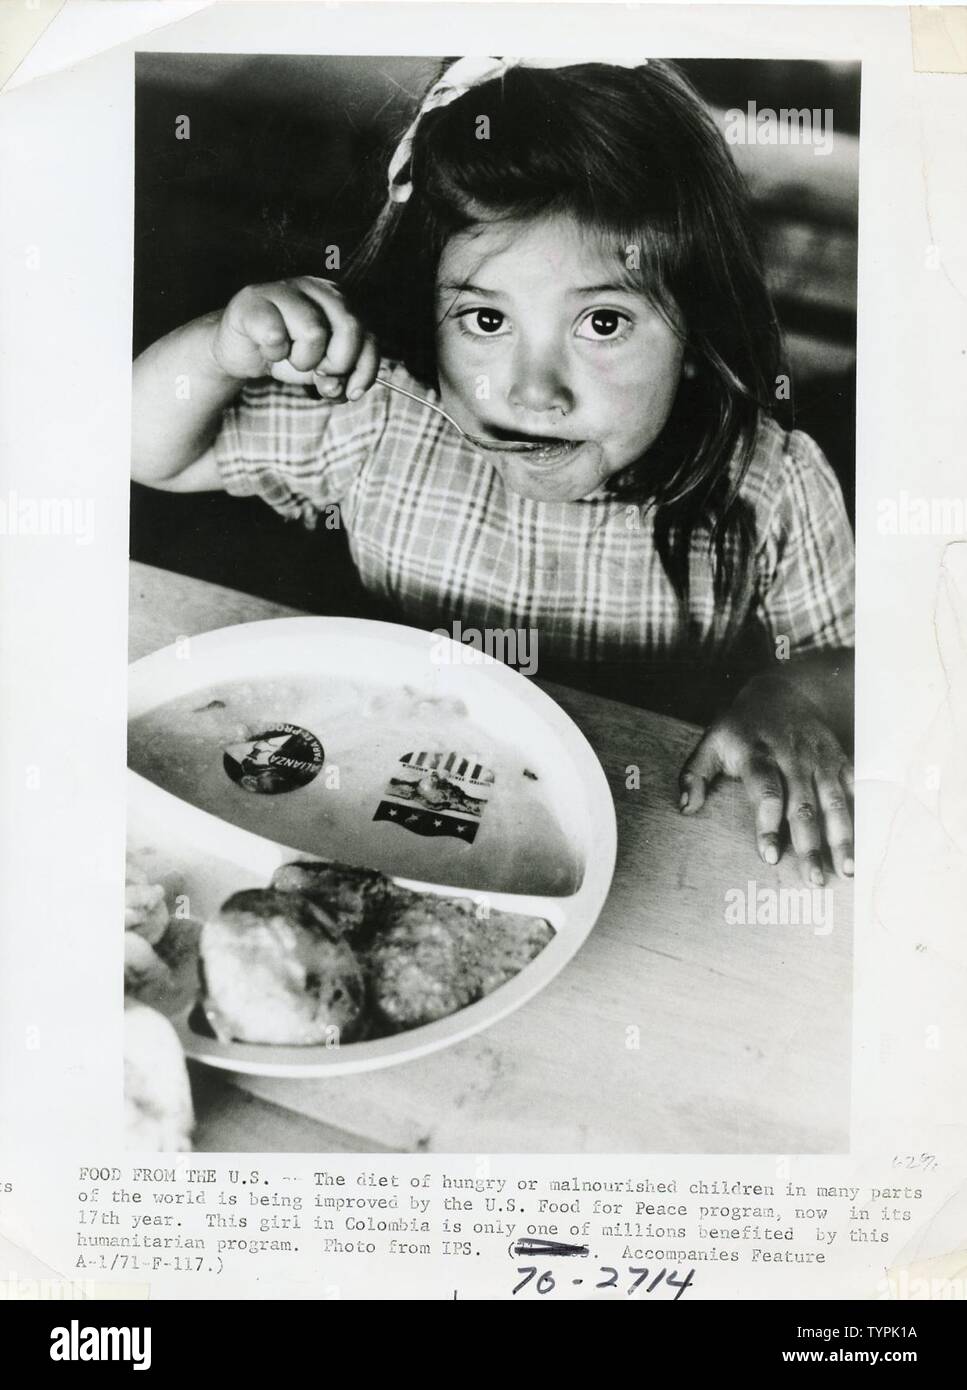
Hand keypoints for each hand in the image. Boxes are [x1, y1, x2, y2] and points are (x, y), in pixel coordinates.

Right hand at [210, 276, 378, 401]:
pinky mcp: (254, 300)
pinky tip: (267, 349)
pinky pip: (275, 335)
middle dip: (337, 364)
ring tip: (288, 356)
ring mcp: (284, 289)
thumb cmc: (286, 354)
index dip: (365, 370)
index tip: (352, 392)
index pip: (369, 336)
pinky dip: (274, 353)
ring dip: (302, 360)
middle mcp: (316, 288)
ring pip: (315, 331)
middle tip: (316, 371)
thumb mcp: (320, 370)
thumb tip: (338, 388)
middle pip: (350, 327)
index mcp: (339, 302)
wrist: (240, 349)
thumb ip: (338, 378)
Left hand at [679, 671, 853, 883]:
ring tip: (847, 871)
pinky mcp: (840, 759)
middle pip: (803, 805)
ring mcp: (820, 758)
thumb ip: (694, 774)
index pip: (766, 792)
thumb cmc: (741, 727)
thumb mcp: (711, 741)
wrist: (782, 691)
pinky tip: (866, 845)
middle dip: (810, 844)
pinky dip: (862, 816)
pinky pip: (855, 789)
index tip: (770, 856)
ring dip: (842, 837)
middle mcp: (792, 757)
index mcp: (758, 753)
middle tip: (813, 880)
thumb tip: (685, 808)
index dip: (768, 824)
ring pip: (834, 802)